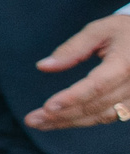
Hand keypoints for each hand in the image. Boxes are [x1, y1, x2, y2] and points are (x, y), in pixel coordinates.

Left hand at [26, 15, 129, 130]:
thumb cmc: (124, 30)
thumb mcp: (98, 30)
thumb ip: (72, 48)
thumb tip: (43, 66)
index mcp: (126, 62)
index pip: (97, 85)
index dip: (72, 98)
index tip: (47, 107)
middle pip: (96, 105)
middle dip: (62, 115)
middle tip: (32, 120)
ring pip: (102, 116)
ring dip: (70, 122)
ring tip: (41, 123)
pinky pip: (109, 116)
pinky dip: (85, 120)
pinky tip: (62, 120)